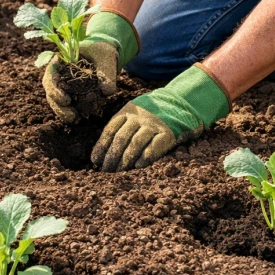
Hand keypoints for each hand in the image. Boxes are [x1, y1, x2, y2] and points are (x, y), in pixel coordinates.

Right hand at [42, 40, 117, 122]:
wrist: (103, 53)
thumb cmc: (101, 50)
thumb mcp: (106, 56)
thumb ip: (107, 72)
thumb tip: (107, 91)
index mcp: (60, 61)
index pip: (50, 76)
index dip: (54, 89)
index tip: (66, 100)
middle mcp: (58, 74)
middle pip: (51, 91)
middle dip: (59, 106)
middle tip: (72, 116)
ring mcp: (63, 84)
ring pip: (56, 100)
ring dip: (63, 111)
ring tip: (75, 119)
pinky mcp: (71, 92)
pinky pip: (66, 103)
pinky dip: (70, 111)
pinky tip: (79, 118)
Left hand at [91, 65, 229, 171]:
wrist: (179, 103)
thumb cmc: (150, 114)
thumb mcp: (134, 113)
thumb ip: (121, 127)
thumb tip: (101, 153)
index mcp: (128, 111)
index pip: (110, 129)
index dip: (101, 146)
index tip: (95, 160)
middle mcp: (140, 117)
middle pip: (121, 138)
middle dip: (112, 156)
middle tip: (106, 171)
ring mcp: (154, 124)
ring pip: (135, 143)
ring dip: (125, 159)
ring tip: (119, 172)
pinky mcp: (168, 133)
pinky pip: (155, 146)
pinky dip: (145, 156)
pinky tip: (138, 166)